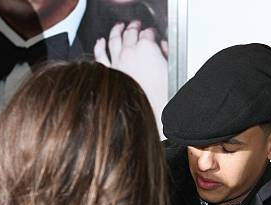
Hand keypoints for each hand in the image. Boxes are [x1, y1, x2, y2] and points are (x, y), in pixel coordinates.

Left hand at [94, 20, 168, 138]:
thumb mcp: (171, 70)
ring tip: (119, 27)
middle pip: (130, 33)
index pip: (148, 33)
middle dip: (134, 27)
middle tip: (136, 25)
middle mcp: (130, 51)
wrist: (152, 112)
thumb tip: (162, 48)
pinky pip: (100, 55)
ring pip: (114, 39)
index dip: (151, 32)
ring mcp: (117, 61)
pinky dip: (99, 45)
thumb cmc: (163, 95)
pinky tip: (100, 42)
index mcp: (147, 48)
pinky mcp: (110, 72)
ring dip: (116, 30)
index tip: (152, 33)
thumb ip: (165, 55)